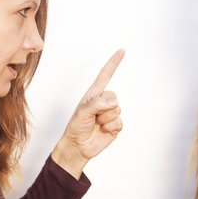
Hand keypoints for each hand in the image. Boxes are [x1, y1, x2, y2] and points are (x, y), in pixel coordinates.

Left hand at [51, 49, 124, 178]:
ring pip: (117, 110)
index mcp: (94, 94)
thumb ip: (98, 104)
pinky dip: (110, 128)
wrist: (78, 146)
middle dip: (103, 108)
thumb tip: (114, 101)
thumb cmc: (76, 127)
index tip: (121, 51)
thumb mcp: (82, 112)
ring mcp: (110, 113)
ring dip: (105, 119)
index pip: (106, 75)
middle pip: (114, 97)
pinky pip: (119, 122)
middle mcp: (103, 101)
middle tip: (93, 117)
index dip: (114, 63)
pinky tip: (102, 131)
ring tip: (96, 124)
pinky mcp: (115, 125)